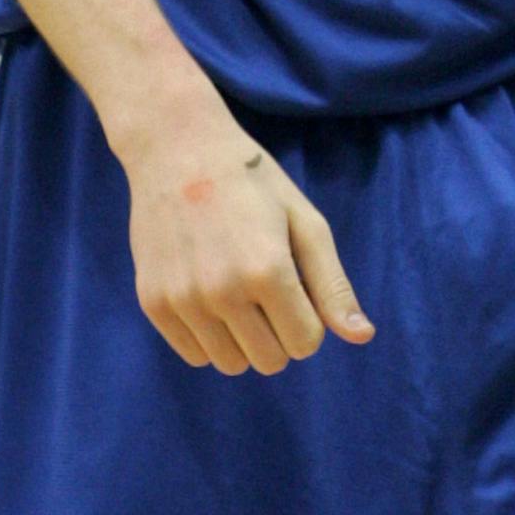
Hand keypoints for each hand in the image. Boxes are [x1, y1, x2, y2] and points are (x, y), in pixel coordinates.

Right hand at [120, 92, 373, 376]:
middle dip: (280, 334)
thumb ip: (333, 286)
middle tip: (268, 291)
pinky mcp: (152, 302)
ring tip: (237, 292)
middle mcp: (222, 291)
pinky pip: (194, 355)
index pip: (305, 343)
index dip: (309, 321)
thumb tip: (361, 338)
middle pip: (270, 361)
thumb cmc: (254, 185)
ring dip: (243, 340)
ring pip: (231, 365)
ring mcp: (182, 299)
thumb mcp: (306, 224)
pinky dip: (209, 337)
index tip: (297, 288)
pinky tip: (209, 295)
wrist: (179, 150)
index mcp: (268, 271)